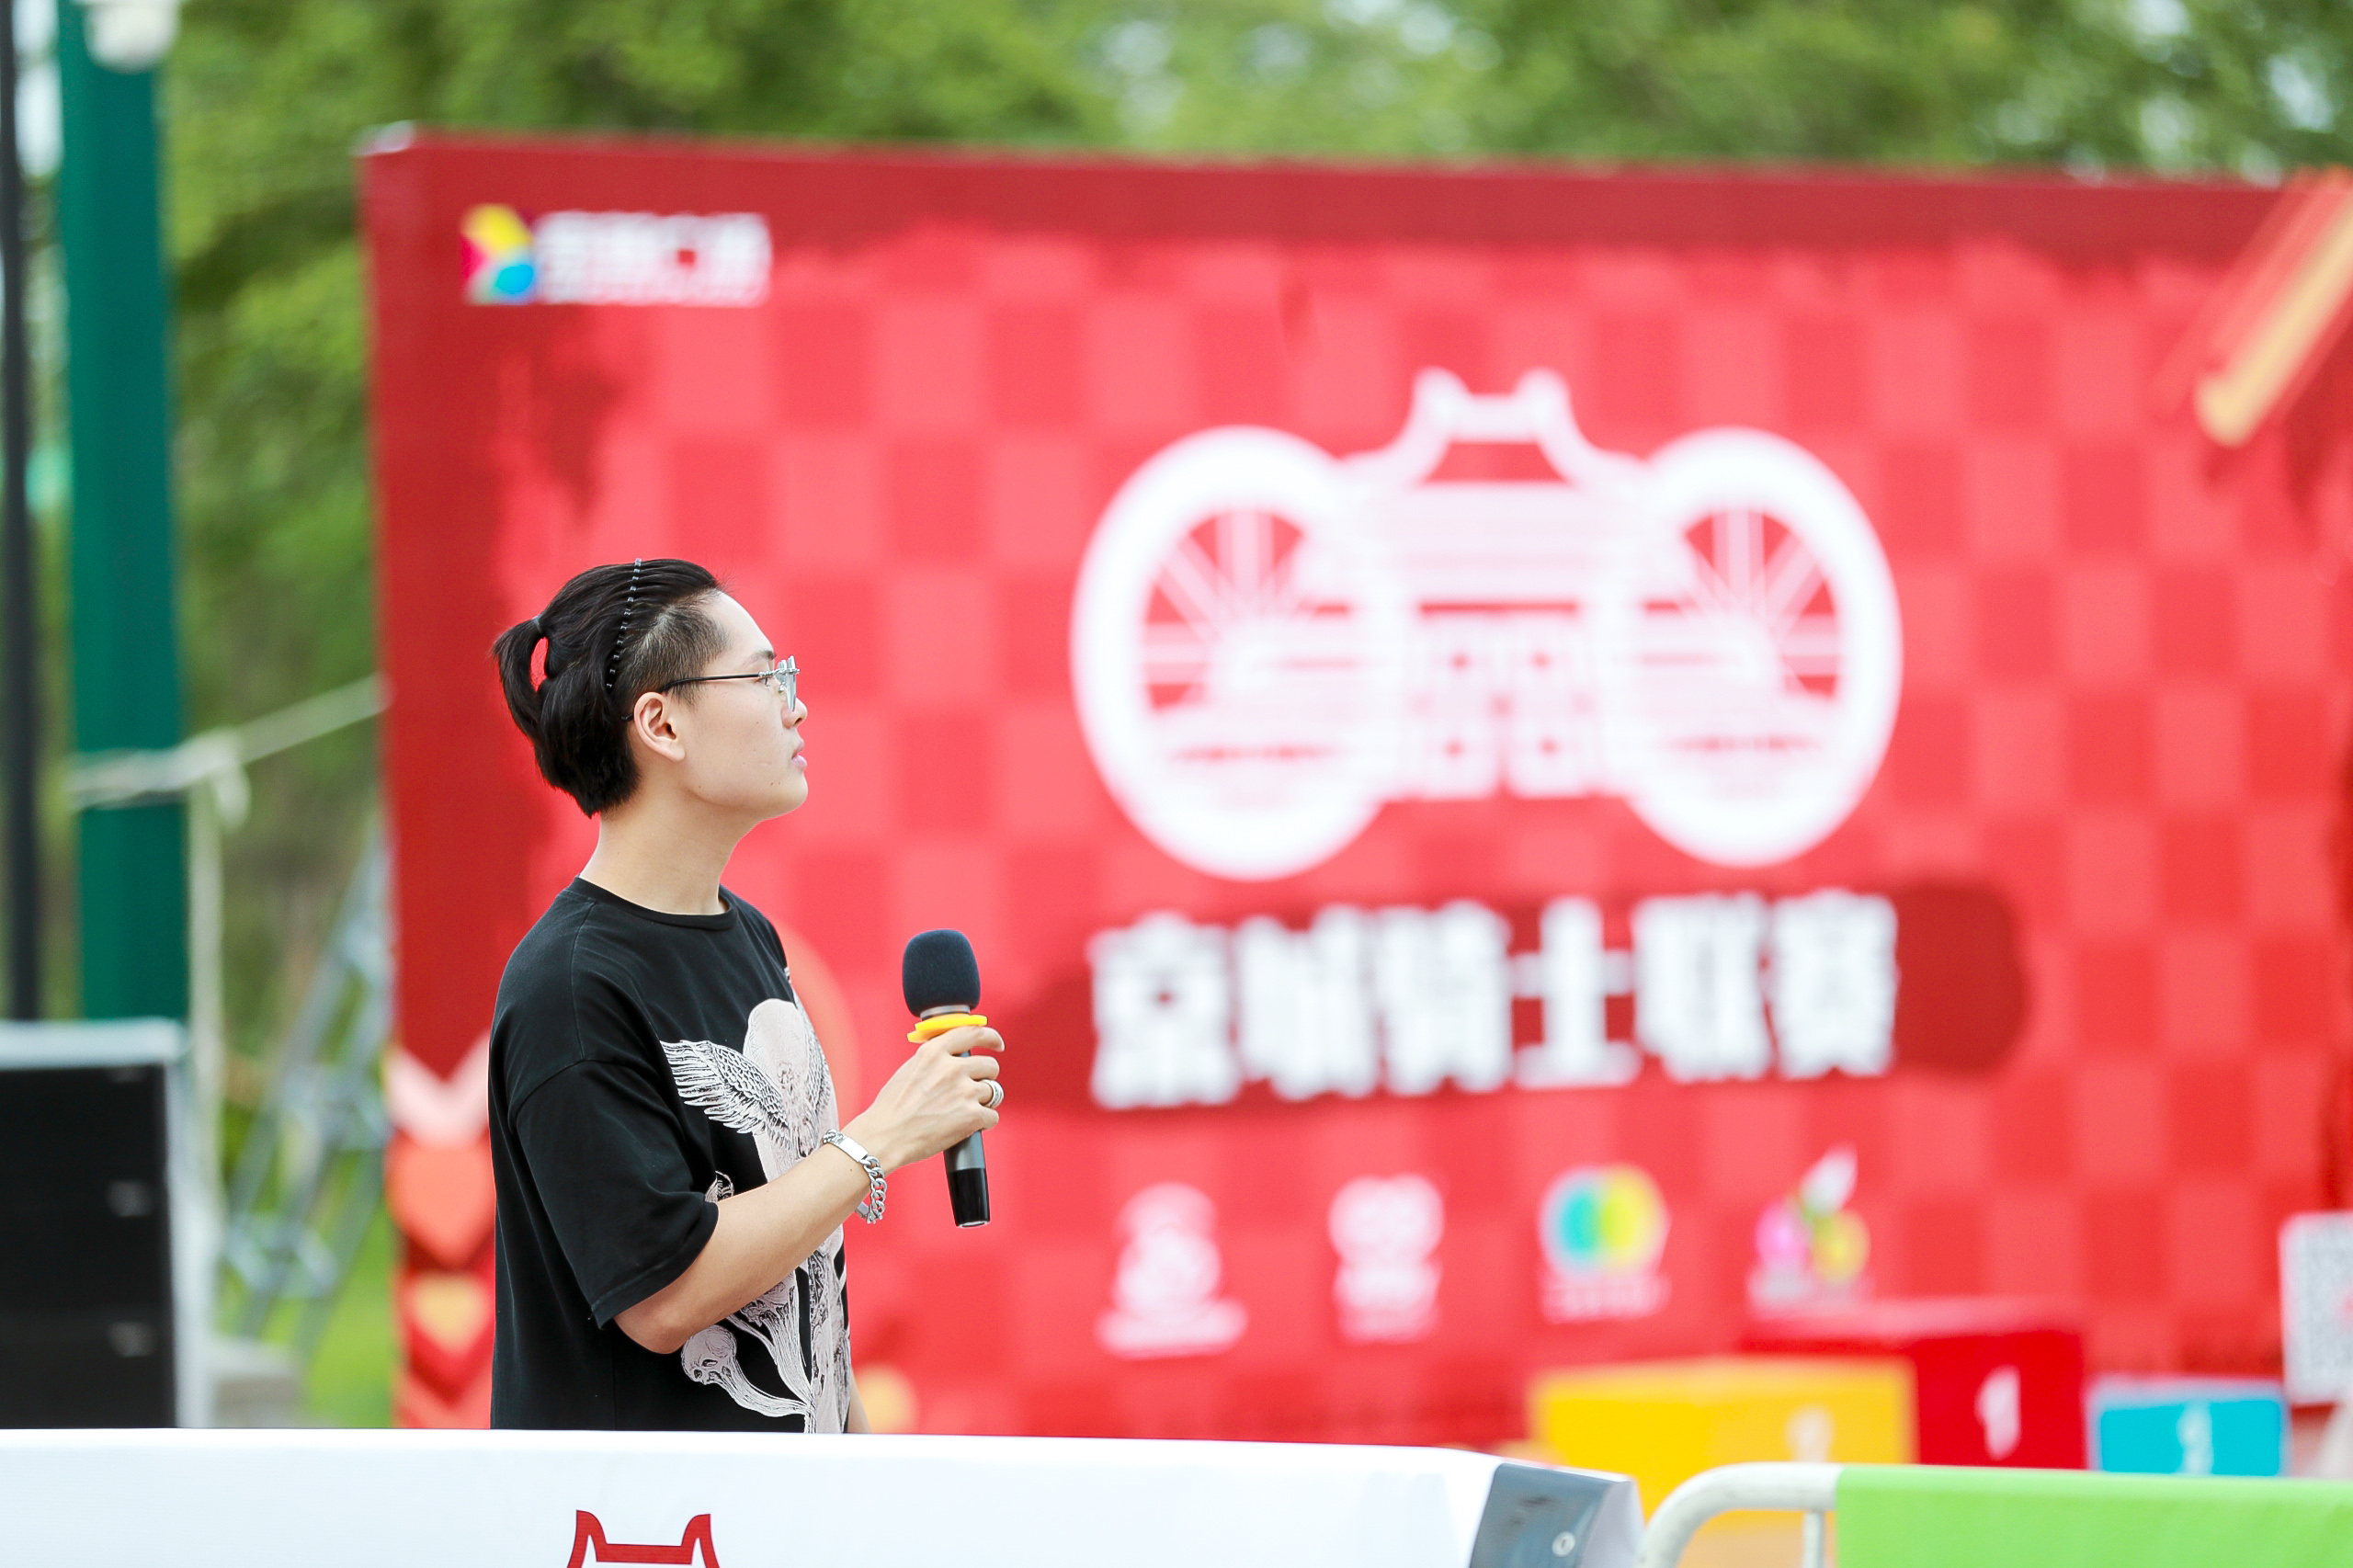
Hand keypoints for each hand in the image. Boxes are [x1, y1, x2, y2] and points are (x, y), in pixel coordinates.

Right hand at [843, 1025, 1002, 1171]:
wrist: (884, 1137)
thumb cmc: (892, 1109)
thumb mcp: (910, 1069)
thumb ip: (935, 1060)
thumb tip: (955, 1059)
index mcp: (934, 1052)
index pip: (974, 1032)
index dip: (991, 1037)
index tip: (997, 1044)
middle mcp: (952, 1067)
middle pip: (990, 1065)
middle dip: (985, 1078)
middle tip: (972, 1091)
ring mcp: (964, 1091)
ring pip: (993, 1092)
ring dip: (983, 1102)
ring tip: (962, 1111)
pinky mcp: (972, 1116)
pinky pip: (992, 1116)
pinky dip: (983, 1123)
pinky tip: (966, 1126)